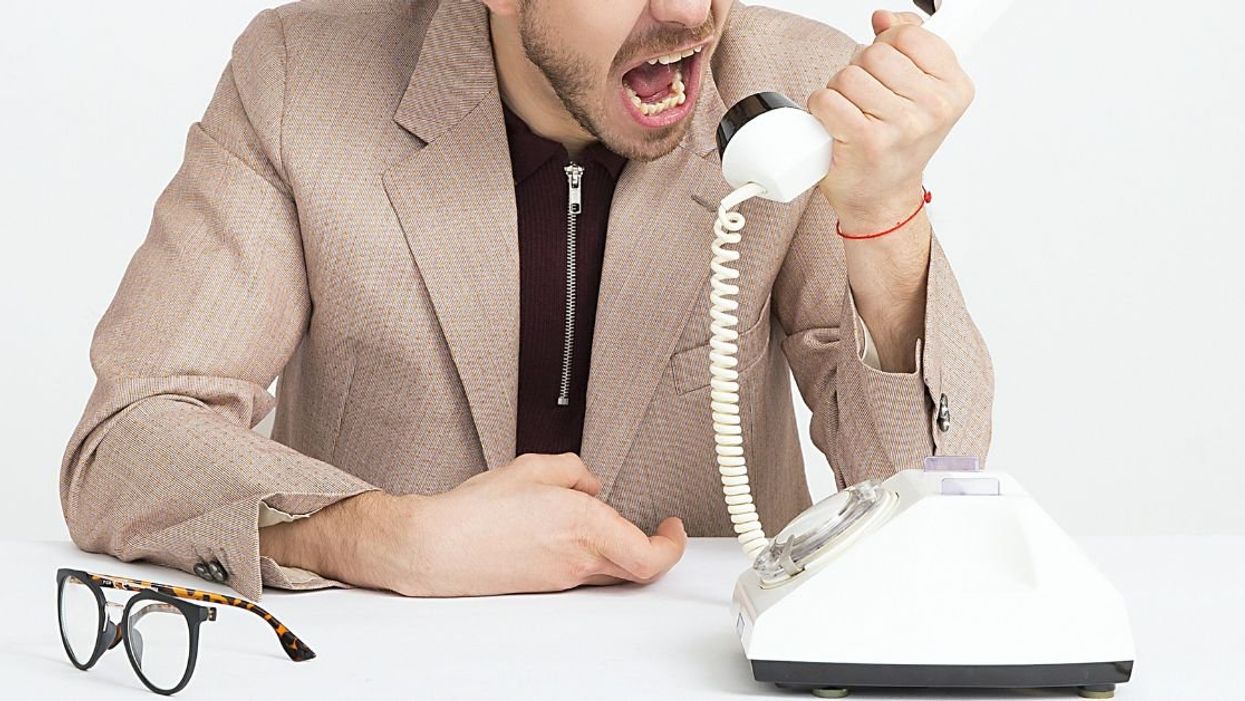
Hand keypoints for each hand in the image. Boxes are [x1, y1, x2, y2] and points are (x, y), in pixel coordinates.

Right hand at [262, 453, 686, 595]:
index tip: (673, 526)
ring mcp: (563, 577)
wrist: (438, 546)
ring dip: (618, 547)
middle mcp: (580, 559)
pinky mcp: (545, 584)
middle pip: (637, 567)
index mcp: (586, 526)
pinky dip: (590, 552)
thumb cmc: (476, 511)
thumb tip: (590, 483)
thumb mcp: (533, 467)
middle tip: (656, 528)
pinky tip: (567, 530)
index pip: (651, 554)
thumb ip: (574, 470)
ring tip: (602, 519)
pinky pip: (583, 570)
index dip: (672, 544)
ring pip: (611, 569)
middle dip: (651, 545)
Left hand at [808, 9, 974, 227]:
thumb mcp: (920, 91)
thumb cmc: (898, 144)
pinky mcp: (866, 141)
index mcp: (954, 89)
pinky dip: (822, 109)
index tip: (890, 70)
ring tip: (853, 114)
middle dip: (861, 70)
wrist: (883, 197)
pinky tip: (836, 126)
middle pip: (874, 54)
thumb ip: (909, 44)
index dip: (888, 46)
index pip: (909, 34)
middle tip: (868, 100)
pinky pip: (827, 99)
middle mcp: (933, 108)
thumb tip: (884, 18)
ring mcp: (901, 126)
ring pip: (847, 75)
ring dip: (839, 91)